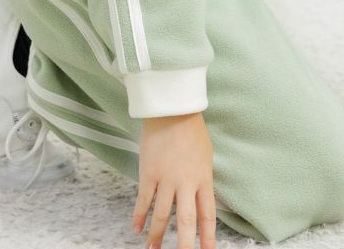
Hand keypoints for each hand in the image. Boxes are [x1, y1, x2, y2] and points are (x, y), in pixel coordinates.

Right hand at [132, 111, 216, 248]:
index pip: (207, 216)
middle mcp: (186, 183)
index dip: (207, 238)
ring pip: (161, 215)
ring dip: (156, 236)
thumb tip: (200, 198)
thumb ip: (202, 179)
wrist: (172, 110)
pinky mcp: (148, 173)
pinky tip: (136, 229)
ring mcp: (166, 179)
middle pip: (185, 222)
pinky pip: (144, 200)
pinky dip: (139, 216)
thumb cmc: (192, 130)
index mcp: (204, 179)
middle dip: (184, 246)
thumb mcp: (206, 156)